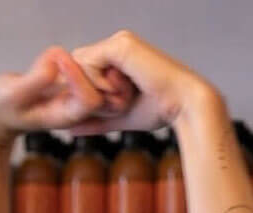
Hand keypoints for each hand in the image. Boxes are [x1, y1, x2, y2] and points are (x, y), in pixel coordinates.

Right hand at [0, 45, 112, 146]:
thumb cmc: (0, 108)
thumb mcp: (12, 93)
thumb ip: (35, 80)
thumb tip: (57, 62)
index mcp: (66, 116)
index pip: (90, 99)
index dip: (79, 76)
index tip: (58, 59)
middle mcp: (76, 108)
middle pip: (105, 89)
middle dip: (89, 67)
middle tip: (64, 55)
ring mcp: (75, 96)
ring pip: (101, 78)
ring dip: (86, 61)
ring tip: (57, 57)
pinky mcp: (71, 83)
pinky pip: (89, 69)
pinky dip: (78, 58)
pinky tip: (56, 57)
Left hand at [66, 31, 216, 134]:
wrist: (182, 105)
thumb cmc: (158, 110)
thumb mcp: (118, 116)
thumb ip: (94, 120)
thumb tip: (70, 128)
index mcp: (117, 58)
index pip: (83, 73)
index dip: (87, 95)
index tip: (113, 109)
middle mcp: (116, 46)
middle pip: (77, 70)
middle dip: (90, 94)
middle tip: (119, 105)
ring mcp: (118, 43)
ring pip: (80, 67)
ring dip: (97, 92)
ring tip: (124, 99)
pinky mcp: (120, 45)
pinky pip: (88, 64)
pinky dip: (100, 84)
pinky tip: (123, 91)